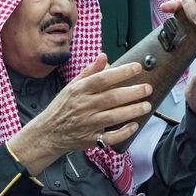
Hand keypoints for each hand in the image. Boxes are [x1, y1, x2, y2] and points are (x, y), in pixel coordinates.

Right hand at [8, 54, 151, 175]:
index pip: (103, 79)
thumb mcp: (72, 86)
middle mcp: (83, 106)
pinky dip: (123, 132)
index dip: (121, 72)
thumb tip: (104, 56)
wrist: (47, 133)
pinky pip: (109, 138)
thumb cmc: (62, 107)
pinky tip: (134, 125)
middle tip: (148, 88)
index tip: (138, 67)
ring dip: (132, 111)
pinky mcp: (90, 139)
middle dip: (133, 92)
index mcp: (79, 90)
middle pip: (112, 98)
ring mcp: (87, 124)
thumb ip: (89, 71)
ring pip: (113, 117)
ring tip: (147, 105)